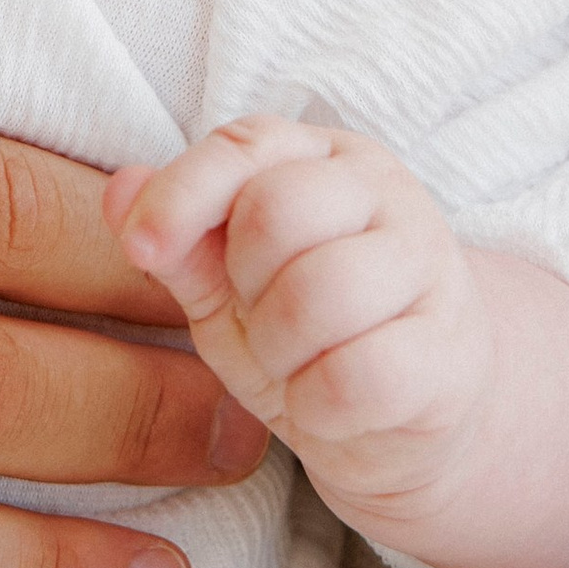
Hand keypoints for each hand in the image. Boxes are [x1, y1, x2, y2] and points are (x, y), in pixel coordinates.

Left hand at [107, 116, 489, 530]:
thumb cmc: (303, 339)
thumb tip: (118, 191)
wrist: (405, 423)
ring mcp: (429, 267)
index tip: (141, 249)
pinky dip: (318, 405)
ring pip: (319, 292)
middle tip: (262, 322)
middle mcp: (384, 192)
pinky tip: (330, 406)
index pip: (245, 144)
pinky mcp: (450, 353)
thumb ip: (178, 241)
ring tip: (297, 365)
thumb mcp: (225, 288)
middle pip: (277, 211)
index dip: (183, 192)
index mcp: (322, 157)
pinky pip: (354, 375)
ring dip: (281, 351)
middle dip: (245, 286)